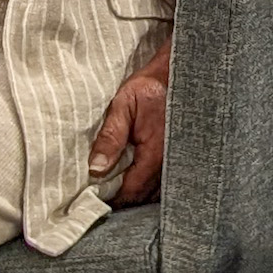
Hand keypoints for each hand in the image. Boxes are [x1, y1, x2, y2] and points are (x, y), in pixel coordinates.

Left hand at [88, 39, 173, 204]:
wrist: (176, 75)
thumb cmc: (148, 88)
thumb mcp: (123, 105)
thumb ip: (110, 137)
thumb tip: (96, 168)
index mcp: (155, 154)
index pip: (131, 190)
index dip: (111, 196)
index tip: (94, 194)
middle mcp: (170, 164)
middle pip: (142, 196)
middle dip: (121, 197)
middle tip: (100, 190)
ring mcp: (177, 163)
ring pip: (153, 193)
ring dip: (134, 192)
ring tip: (115, 183)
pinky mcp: (179, 159)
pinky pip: (162, 183)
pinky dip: (147, 185)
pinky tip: (133, 175)